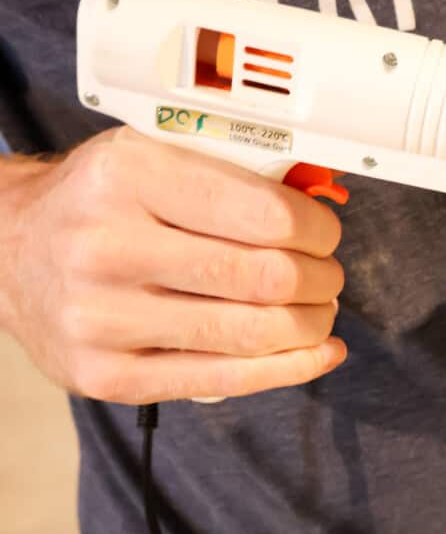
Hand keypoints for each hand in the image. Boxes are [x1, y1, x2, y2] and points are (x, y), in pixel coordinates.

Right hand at [0, 127, 346, 402]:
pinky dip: (288, 369)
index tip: (325, 234)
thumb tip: (319, 199)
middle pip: (264, 278)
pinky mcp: (105, 375)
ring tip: (318, 309)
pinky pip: (222, 380)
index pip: (264, 213)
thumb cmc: (101, 201)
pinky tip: (317, 352)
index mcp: (129, 176)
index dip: (317, 230)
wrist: (11, 250)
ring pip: (251, 333)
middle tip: (327, 275)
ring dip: (310, 324)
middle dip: (320, 280)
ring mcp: (101, 318)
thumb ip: (230, 171)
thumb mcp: (154, 154)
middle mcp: (107, 246)